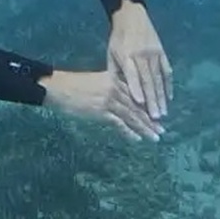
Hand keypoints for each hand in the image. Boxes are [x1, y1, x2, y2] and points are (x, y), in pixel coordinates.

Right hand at [40, 70, 162, 141]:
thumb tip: (120, 101)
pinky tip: (137, 139)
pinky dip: (129, 132)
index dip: (147, 106)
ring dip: (145, 127)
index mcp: (114, 79)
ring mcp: (109, 99)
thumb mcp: (96, 82)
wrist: (58, 87)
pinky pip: (119, 123)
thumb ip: (109, 89)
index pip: (135, 94)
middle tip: (162, 129)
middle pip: (137, 106)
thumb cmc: (73, 86)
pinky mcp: (101, 111)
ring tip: (155, 136)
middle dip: (150, 119)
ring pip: (132, 115)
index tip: (157, 115)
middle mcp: (115, 88)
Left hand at [107, 1, 172, 120]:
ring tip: (163, 114)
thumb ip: (115, 72)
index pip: (132, 75)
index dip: (136, 89)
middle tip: (155, 119)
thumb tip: (119, 93)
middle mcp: (141, 55)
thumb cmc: (118, 38)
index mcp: (126, 55)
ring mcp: (154, 53)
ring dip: (161, 97)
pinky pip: (167, 71)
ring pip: (159, 79)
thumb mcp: (111, 53)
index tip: (140, 104)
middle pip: (148, 81)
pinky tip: (170, 98)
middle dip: (152, 101)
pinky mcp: (162, 52)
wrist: (132, 15)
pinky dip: (169, 85)